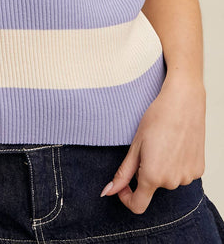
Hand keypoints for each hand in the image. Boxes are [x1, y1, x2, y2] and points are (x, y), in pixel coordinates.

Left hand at [99, 74, 205, 213]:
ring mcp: (187, 177)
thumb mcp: (135, 145)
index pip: (138, 206)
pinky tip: (176, 145)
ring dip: (162, 168)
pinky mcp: (198, 170)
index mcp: (152, 176)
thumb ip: (123, 173)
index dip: (126, 198)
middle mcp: (172, 182)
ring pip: (168, 180)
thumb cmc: (157, 118)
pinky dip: (176, 164)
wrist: (183, 102)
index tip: (124, 185)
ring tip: (163, 144)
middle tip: (147, 148)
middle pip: (153, 187)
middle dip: (146, 173)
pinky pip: (182, 174)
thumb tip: (108, 191)